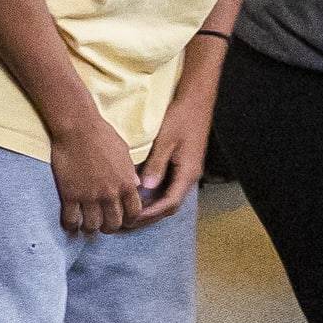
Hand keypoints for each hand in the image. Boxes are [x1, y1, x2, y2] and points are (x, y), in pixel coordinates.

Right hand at [48, 109, 147, 234]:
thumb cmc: (102, 135)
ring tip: (86, 225)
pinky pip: (71, 220)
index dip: (129, 220)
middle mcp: (110, 194)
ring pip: (92, 226)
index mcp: (126, 184)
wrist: (77, 127)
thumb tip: (136, 186)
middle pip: (113, 224)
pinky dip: (71, 225)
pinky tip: (71, 223)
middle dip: (109, 227)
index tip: (122, 219)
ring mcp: (89, 196)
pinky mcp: (70, 195)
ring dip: (90, 228)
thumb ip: (130, 173)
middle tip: (103, 223)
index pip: (133, 213)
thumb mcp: (124, 153)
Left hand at [130, 66, 217, 223]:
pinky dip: (154, 196)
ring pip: (168, 198)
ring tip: (130, 213)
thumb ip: (156, 164)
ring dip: (151, 208)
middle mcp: (189, 177)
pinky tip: (139, 196)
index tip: (131, 219)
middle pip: (169, 206)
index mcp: (188, 173)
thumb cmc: (181, 117)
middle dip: (149, 217)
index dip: (149, 214)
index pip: (169, 204)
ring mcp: (186, 172)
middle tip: (127, 222)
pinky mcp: (182, 166)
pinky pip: (168, 188)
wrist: (196, 100)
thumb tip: (144, 188)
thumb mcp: (166, 140)